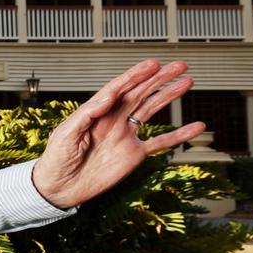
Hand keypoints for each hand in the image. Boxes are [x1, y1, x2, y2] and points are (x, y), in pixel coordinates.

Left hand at [31, 59, 204, 208]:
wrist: (60, 188)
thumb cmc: (56, 159)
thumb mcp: (65, 134)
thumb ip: (87, 114)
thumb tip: (107, 96)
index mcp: (96, 112)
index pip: (119, 88)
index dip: (136, 75)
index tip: (153, 64)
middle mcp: (112, 120)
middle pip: (140, 93)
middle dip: (159, 78)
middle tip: (178, 65)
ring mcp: (125, 136)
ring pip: (151, 110)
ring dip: (169, 96)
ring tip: (186, 81)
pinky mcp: (134, 154)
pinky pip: (161, 143)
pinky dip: (179, 135)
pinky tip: (196, 127)